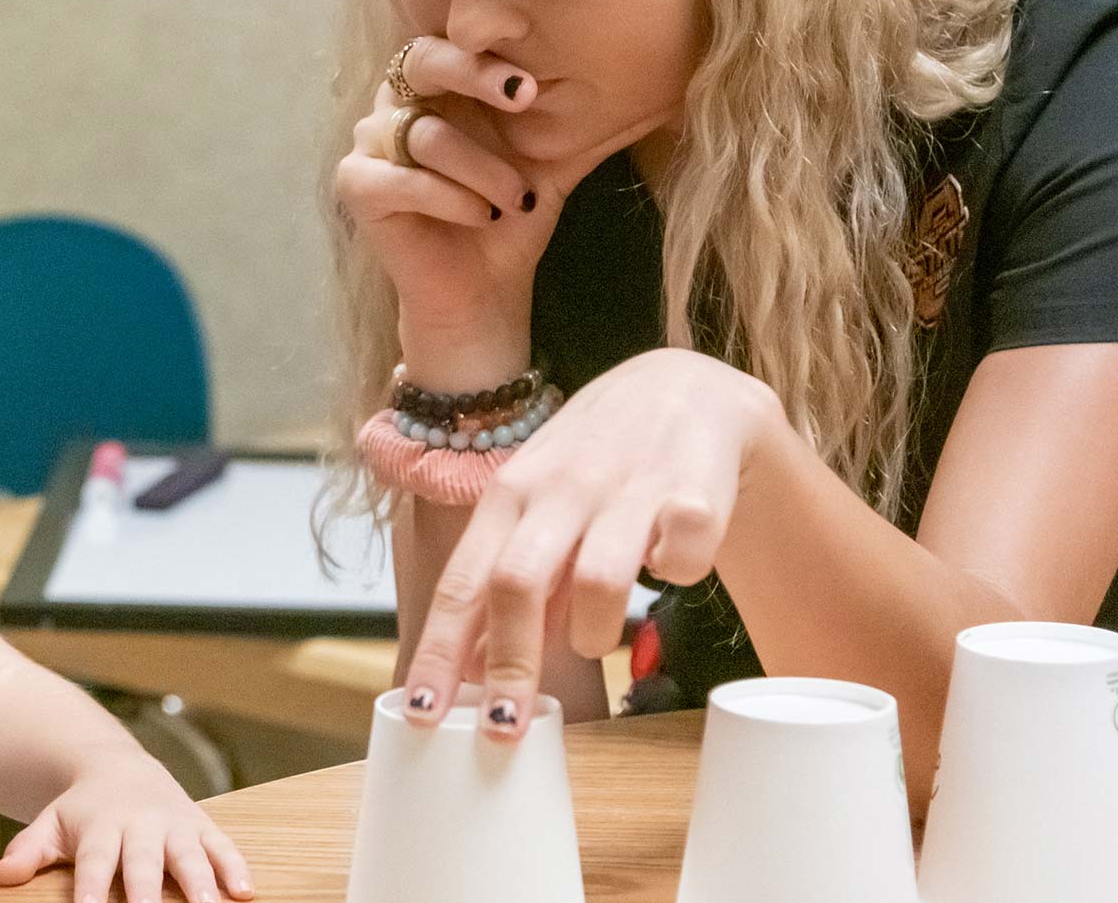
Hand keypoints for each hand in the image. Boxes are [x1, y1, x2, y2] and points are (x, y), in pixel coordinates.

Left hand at [0, 751, 253, 902]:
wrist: (118, 766)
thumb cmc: (81, 812)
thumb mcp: (50, 825)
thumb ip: (29, 850)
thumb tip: (4, 874)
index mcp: (100, 829)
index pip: (95, 867)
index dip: (93, 894)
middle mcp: (140, 826)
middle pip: (145, 865)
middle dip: (149, 896)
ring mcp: (174, 825)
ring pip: (189, 855)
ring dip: (201, 883)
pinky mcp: (201, 825)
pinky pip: (222, 846)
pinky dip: (235, 867)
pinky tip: (246, 893)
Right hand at [333, 35, 669, 386]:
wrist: (486, 292)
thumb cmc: (512, 216)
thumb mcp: (556, 161)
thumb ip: (587, 120)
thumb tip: (664, 90)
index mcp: (443, 87)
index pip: (453, 43)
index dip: (488, 57)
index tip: (534, 86)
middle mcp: (399, 105)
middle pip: (419, 60)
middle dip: (473, 74)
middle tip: (525, 98)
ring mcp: (373, 144)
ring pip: (423, 134)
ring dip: (480, 169)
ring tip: (513, 201)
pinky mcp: (357, 187)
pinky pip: (397, 179)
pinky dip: (446, 198)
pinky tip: (480, 217)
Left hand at [399, 349, 792, 740]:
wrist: (687, 387)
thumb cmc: (599, 461)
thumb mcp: (540, 509)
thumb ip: (509, 580)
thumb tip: (468, 666)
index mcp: (510, 496)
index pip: (462, 582)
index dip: (440, 651)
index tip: (422, 713)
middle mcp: (561, 488)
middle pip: (518, 583)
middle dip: (508, 666)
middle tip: (505, 730)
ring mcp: (627, 486)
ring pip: (599, 578)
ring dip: (593, 631)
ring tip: (595, 640)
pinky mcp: (694, 491)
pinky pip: (684, 558)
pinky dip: (679, 575)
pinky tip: (673, 566)